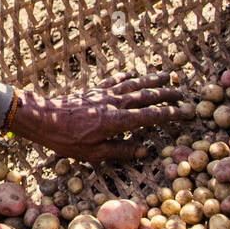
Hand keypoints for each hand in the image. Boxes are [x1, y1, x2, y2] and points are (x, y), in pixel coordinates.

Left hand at [9, 70, 192, 162]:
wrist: (43, 118)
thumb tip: (144, 151)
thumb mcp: (94, 154)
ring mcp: (104, 94)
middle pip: (147, 95)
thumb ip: (121, 151)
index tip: (187, 112)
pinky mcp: (93, 91)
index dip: (171, 114)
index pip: (152, 115)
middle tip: (182, 92)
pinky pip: (114, 81)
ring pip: (134, 84)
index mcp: (118, 121)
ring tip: (166, 76)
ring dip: (151, 80)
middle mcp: (114, 103)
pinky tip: (132, 74)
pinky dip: (126, 77)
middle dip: (167, 94)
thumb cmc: (66, 140)